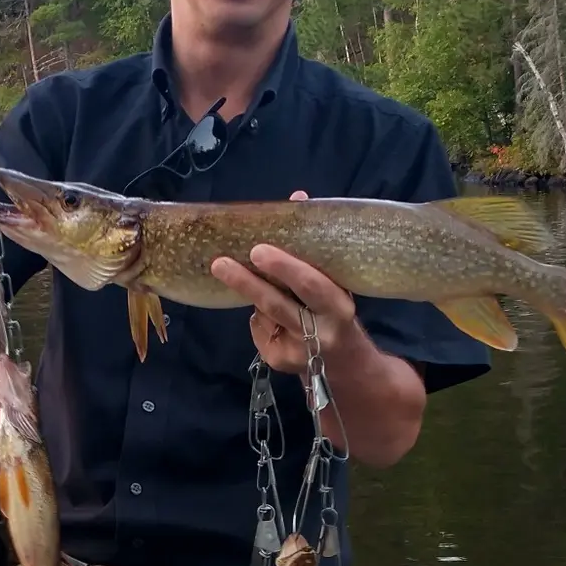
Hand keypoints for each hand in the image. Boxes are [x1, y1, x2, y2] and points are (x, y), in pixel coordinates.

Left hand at [209, 191, 360, 376]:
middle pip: (278, 305)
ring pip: (264, 316)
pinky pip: (258, 330)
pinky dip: (257, 317)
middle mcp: (322, 332)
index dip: (285, 267)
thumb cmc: (335, 311)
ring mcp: (300, 352)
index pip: (312, 285)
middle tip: (220, 263)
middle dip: (247, 283)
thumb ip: (314, 247)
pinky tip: (269, 316)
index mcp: (340, 307)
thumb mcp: (335, 282)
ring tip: (227, 270)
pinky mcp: (281, 363)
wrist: (345, 366)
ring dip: (249, 294)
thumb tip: (298, 198)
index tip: (258, 249)